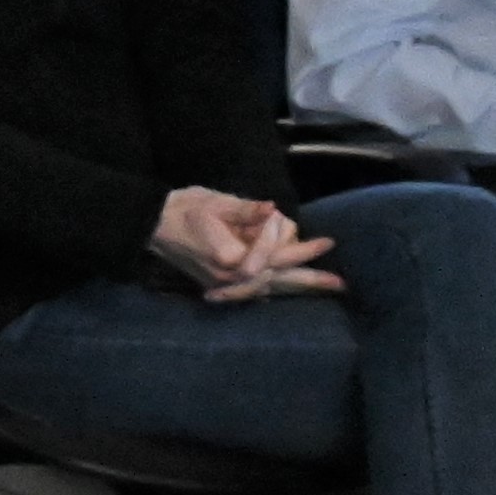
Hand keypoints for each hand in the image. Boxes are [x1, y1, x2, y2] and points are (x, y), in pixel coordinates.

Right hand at [145, 187, 336, 301]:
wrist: (154, 226)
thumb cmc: (185, 210)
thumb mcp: (215, 203)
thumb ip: (246, 209)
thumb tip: (272, 208)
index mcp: (229, 259)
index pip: (268, 250)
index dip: (274, 229)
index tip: (270, 212)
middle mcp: (230, 278)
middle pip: (279, 278)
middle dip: (310, 277)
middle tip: (341, 283)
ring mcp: (227, 286)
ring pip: (272, 287)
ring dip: (298, 286)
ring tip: (328, 286)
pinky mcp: (224, 287)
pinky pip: (258, 291)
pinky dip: (277, 290)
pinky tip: (293, 289)